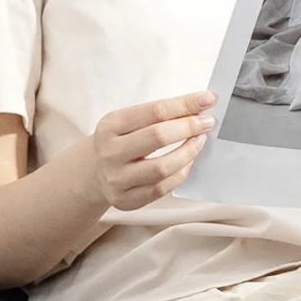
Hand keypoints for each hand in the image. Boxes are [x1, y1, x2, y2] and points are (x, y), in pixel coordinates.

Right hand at [72, 92, 215, 210]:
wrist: (93, 172)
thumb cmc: (119, 142)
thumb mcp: (128, 122)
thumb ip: (158, 115)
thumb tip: (198, 107)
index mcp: (110, 125)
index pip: (154, 111)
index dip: (184, 105)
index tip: (207, 100)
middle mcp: (110, 152)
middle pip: (158, 137)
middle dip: (188, 127)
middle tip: (207, 122)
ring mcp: (116, 179)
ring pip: (162, 168)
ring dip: (188, 153)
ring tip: (199, 141)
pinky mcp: (125, 200)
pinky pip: (161, 189)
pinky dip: (180, 174)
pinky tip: (187, 163)